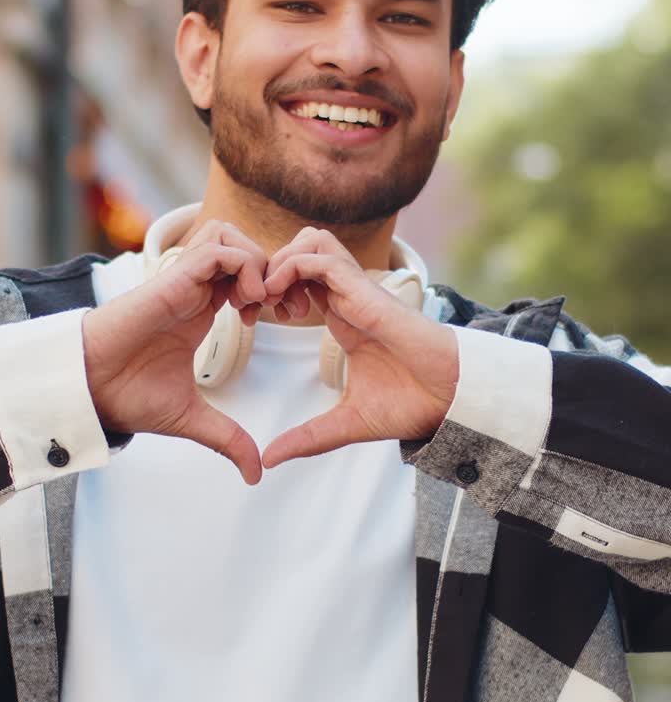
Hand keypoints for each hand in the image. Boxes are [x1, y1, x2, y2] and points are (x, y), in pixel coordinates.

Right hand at [82, 222, 267, 483]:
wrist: (89, 390)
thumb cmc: (129, 397)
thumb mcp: (193, 419)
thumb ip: (228, 438)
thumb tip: (255, 474)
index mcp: (202, 310)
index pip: (247, 275)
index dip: (274, 289)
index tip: (284, 320)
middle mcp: (195, 289)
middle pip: (244, 246)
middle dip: (275, 269)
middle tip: (284, 308)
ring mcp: (183, 280)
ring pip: (230, 236)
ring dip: (256, 262)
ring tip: (261, 301)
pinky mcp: (172, 278)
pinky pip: (217, 248)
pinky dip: (241, 265)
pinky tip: (245, 302)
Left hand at [261, 228, 459, 467]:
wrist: (450, 399)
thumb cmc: (411, 404)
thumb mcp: (345, 424)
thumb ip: (307, 438)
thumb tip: (269, 460)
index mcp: (342, 318)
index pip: (298, 280)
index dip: (268, 290)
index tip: (251, 318)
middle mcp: (347, 298)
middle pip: (301, 249)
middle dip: (268, 268)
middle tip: (253, 303)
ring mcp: (357, 290)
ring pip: (311, 241)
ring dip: (280, 261)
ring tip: (267, 297)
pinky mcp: (366, 290)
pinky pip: (321, 257)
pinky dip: (293, 267)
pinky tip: (280, 296)